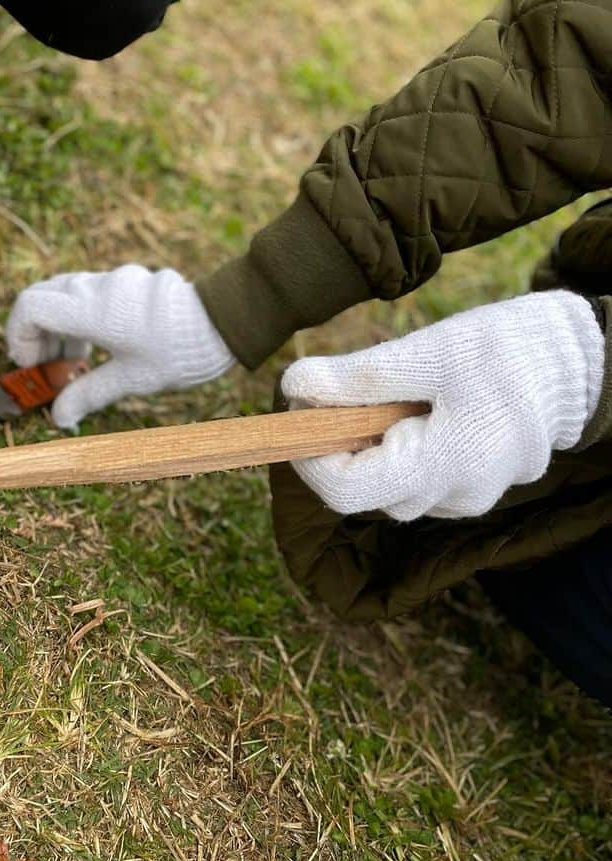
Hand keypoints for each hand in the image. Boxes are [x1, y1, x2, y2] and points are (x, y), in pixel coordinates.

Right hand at [5, 265, 235, 428]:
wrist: (224, 323)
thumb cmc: (178, 352)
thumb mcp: (130, 380)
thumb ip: (88, 395)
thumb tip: (58, 418)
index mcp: (93, 309)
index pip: (31, 305)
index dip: (19, 335)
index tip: (31, 364)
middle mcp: (98, 287)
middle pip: (43, 297)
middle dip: (36, 333)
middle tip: (48, 366)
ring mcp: (114, 280)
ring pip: (65, 293)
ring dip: (59, 327)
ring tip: (75, 361)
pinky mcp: (128, 282)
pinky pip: (89, 292)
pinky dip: (79, 318)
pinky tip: (97, 346)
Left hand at [281, 291, 604, 520]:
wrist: (580, 360)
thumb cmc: (508, 349)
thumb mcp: (427, 353)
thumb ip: (357, 378)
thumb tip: (293, 386)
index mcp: (443, 466)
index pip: (344, 492)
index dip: (309, 457)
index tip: (301, 412)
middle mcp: (455, 496)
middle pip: (364, 492)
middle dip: (340, 446)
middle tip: (339, 394)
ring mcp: (466, 498)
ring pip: (388, 489)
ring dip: (371, 449)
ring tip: (393, 398)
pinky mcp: (472, 489)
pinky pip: (417, 482)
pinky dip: (401, 452)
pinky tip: (420, 414)